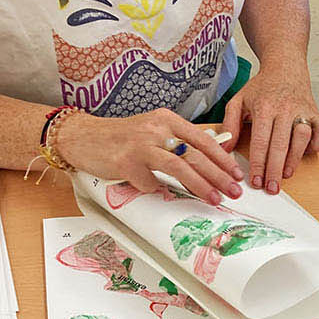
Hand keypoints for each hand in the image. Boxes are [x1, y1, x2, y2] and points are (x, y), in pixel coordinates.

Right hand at [57, 108, 245, 205]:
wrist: (82, 136)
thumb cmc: (121, 138)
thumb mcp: (153, 131)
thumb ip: (177, 141)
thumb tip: (211, 156)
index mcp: (166, 119)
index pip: (203, 139)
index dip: (222, 158)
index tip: (236, 174)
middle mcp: (155, 129)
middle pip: (196, 154)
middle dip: (219, 175)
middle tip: (233, 191)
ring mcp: (140, 144)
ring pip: (179, 166)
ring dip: (200, 185)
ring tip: (214, 199)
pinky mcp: (126, 162)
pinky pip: (149, 182)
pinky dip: (156, 190)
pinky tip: (158, 192)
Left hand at [221, 59, 318, 193]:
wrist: (285, 67)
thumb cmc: (262, 88)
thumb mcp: (239, 100)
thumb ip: (230, 125)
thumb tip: (225, 149)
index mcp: (264, 108)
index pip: (260, 142)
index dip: (258, 164)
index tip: (255, 181)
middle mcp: (284, 109)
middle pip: (280, 145)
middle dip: (275, 170)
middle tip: (271, 188)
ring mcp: (302, 111)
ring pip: (301, 139)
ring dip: (294, 159)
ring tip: (286, 175)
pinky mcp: (315, 113)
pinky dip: (317, 145)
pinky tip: (307, 154)